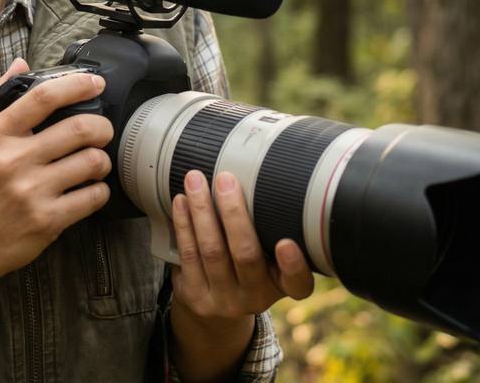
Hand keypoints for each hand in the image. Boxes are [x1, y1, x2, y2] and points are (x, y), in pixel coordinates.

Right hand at [0, 58, 114, 293]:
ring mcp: (31, 192)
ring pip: (92, 162)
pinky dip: (99, 190)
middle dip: (102, 127)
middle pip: (80, 128)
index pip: (42, 97)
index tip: (95, 83)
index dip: (76, 85)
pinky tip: (90, 189)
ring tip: (95, 163)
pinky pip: (92, 197)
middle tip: (103, 131)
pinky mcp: (47, 221)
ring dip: (102, 160)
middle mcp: (14, 160)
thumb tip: (21, 64)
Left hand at [171, 169, 313, 320]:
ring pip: (211, 251)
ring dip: (201, 210)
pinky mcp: (196, 296)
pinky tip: (182, 202)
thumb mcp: (268, 259)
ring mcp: (224, 299)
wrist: (216, 312)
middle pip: (246, 255)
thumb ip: (271, 228)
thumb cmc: (249, 267)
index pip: (297, 283)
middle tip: (225, 179)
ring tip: (195, 180)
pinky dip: (184, 224)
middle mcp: (256, 297)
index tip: (286, 243)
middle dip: (234, 213)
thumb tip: (261, 167)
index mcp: (282, 285)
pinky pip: (188, 255)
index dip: (294, 265)